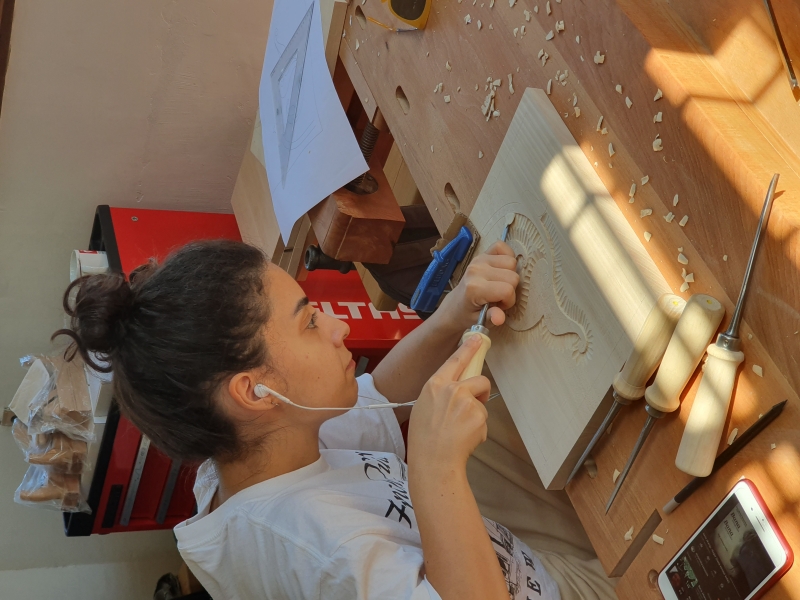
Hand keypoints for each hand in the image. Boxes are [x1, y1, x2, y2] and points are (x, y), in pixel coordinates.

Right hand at [407, 336, 491, 472]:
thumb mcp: (423, 407)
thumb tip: (454, 391)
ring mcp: (467, 402)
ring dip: (476, 415)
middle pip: (479, 380)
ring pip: (481, 403)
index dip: (468, 348)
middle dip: (480, 390)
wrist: (433, 460)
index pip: (455, 360)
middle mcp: (452, 389)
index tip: (476, 339)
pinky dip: (477, 429)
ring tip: (459, 430)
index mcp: (435, 385)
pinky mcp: (479, 416)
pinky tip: (464, 438)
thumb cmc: (424, 438)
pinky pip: (483, 420)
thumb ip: (440, 394)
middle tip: (474, 401)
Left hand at [439, 241, 519, 331]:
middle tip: (498, 297)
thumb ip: (492, 317)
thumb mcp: (480, 321)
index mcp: (475, 288)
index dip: (508, 301)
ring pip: (512, 262)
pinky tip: (500, 270)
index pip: (508, 290)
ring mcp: (479, 259)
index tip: (499, 306)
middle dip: (510, 289)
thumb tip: (500, 318)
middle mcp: (476, 270)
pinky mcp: (481, 254)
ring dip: (509, 275)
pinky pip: (502, 246)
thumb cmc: (468, 314)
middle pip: (513, 276)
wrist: (455, 306)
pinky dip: (506, 257)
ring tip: (498, 285)